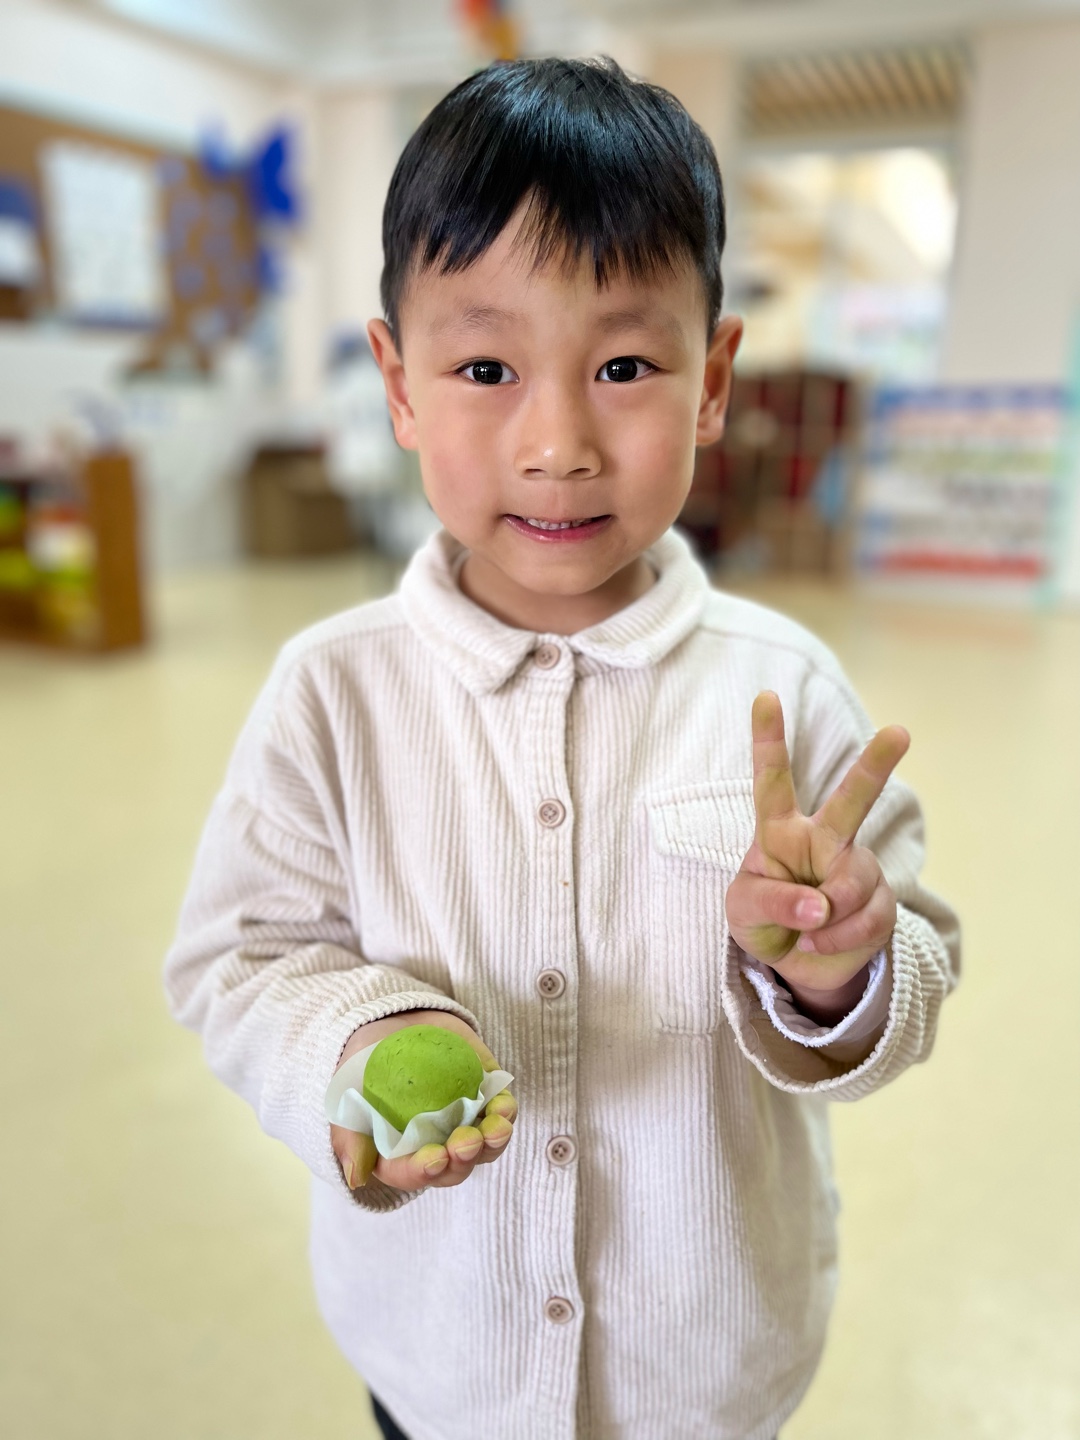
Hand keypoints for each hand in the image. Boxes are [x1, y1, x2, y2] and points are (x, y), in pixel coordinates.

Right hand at [330, 1009, 516, 1191]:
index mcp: (401, 1156)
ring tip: (497, 1128)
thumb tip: (356, 1178)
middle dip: (464, 1157)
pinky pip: (499, 1110)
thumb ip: (350, 1140)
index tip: (435, 1157)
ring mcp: (462, 1122)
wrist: (387, 1026)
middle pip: (456, 1166)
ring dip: (494, 1141)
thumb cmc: (361, 1070)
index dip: (425, 1170)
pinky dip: (505, 1110)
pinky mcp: (483, 1095)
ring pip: (485, 1146)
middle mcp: (436, 1145)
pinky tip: (506, 1106)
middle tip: (467, 1141)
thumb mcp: (347, 1101)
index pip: (414, 1172)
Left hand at [725, 691, 908, 1025]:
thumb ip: (774, 902)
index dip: (768, 739)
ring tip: (808, 932)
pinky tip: (822, 943)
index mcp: (781, 831)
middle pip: (851, 799)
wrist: (795, 964)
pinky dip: (839, 939)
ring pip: (854, 880)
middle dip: (875, 765)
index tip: (765, 696)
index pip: (773, 781)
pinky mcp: (880, 902)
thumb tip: (820, 906)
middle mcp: (824, 839)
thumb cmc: (762, 920)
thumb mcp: (745, 912)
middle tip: (899, 732)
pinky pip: (867, 917)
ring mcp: (855, 867)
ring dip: (828, 915)